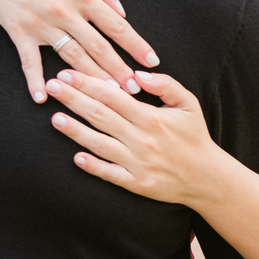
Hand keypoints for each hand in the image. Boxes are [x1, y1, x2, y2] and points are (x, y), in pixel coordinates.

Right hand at [0, 0, 159, 102]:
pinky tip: (42, 98)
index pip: (117, 26)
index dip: (136, 46)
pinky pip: (29, 60)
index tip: (151, 62)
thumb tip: (123, 13)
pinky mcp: (18, 31)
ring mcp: (41, 23)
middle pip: (98, 47)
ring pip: (71, 57)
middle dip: (119, 70)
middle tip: (135, 90)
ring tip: (108, 97)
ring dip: (91, 78)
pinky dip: (35, 80)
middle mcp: (65, 11)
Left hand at [45, 69, 222, 207]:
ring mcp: (136, 163)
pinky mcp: (135, 183)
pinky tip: (75, 157)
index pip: (113, 96)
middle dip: (73, 100)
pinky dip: (92, 166)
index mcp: (151, 117)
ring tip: (54, 118)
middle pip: (100, 116)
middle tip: (51, 87)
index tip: (67, 74)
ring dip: (75, 131)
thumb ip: (165, 85)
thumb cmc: (195, 136)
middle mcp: (141, 139)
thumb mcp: (188, 103)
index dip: (88, 83)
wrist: (206, 177)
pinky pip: (109, 174)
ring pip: (99, 144)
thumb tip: (138, 74)